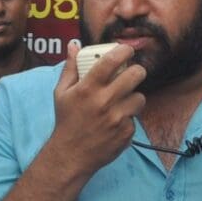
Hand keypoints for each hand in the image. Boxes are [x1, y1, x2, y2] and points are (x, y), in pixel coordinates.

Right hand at [46, 42, 145, 176]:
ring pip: (140, 97)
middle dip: (136, 71)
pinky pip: (135, 117)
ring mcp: (118, 118)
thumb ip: (70, 68)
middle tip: (132, 73)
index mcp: (87, 89)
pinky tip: (116, 121)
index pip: (111, 61)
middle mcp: (104, 101)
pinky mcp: (127, 132)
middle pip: (136, 75)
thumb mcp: (61, 93)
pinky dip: (128, 117)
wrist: (71, 154)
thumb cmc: (66, 121)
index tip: (126, 49)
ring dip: (133, 97)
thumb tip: (74, 45)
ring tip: (122, 101)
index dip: (124, 51)